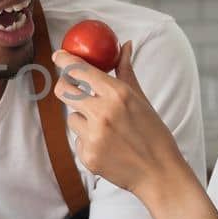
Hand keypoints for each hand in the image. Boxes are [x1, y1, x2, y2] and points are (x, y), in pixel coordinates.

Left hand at [52, 43, 191, 205]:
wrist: (159, 173)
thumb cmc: (153, 133)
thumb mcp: (141, 99)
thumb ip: (126, 71)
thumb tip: (125, 45)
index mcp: (117, 94)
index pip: (80, 70)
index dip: (65, 60)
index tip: (58, 56)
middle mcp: (102, 112)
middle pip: (64, 90)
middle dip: (64, 85)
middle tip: (70, 86)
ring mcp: (93, 135)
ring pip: (72, 118)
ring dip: (84, 120)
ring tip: (108, 130)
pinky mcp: (87, 155)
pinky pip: (78, 140)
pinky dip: (89, 141)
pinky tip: (108, 147)